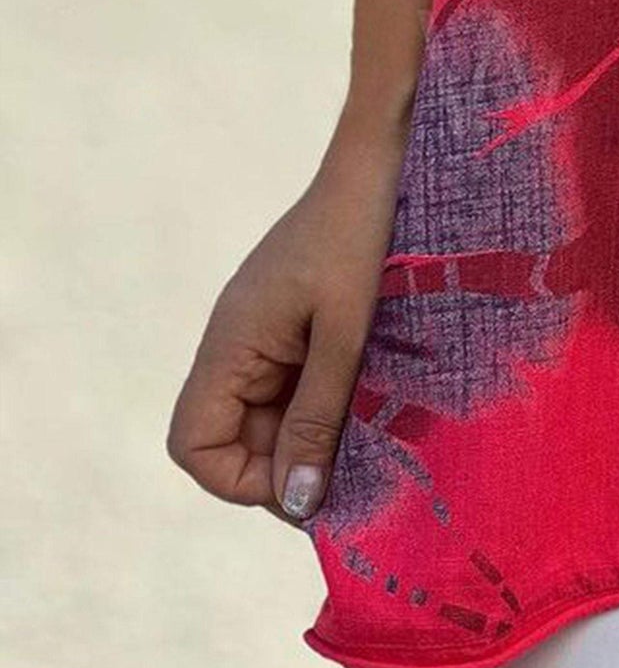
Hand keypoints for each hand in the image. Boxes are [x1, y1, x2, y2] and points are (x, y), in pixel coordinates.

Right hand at [166, 111, 407, 528]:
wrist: (376, 164)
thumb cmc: (358, 239)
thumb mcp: (344, 336)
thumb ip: (317, 418)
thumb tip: (294, 503)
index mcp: (229, 345)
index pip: (195, 444)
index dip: (239, 481)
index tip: (304, 485)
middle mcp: (233, 345)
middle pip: (232, 438)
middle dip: (284, 464)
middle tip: (351, 473)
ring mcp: (260, 335)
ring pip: (267, 416)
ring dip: (309, 436)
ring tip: (367, 439)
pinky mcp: (290, 326)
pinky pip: (291, 385)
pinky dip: (322, 404)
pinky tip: (367, 403)